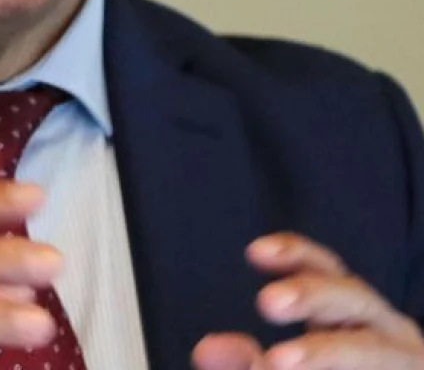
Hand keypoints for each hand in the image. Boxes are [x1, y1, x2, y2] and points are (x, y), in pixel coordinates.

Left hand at [193, 232, 423, 369]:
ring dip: (325, 352)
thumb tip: (206, 351)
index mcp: (350, 315)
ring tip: (276, 363)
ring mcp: (405, 362)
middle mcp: (384, 331)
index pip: (326, 269)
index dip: (296, 255)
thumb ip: (246, 361)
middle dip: (312, 295)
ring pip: (374, 349)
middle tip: (267, 302)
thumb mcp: (285, 366)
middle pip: (353, 297)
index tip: (255, 251)